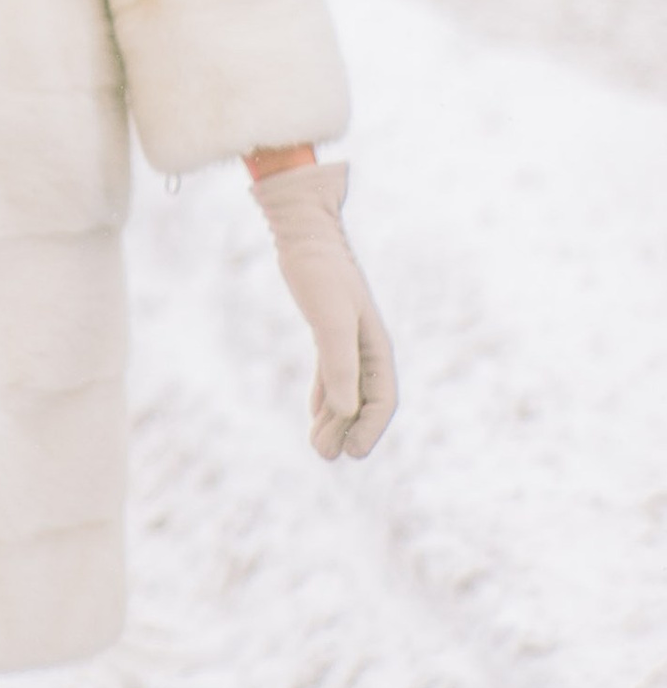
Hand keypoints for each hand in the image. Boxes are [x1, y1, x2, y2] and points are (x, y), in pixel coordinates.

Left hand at [248, 160, 396, 458]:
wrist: (305, 231)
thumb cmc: (320, 271)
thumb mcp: (330, 320)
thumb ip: (338, 365)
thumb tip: (344, 410)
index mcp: (376, 345)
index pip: (382, 398)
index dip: (369, 428)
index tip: (351, 453)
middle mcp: (366, 345)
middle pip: (363, 399)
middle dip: (347, 429)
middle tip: (324, 455)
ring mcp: (347, 337)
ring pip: (346, 388)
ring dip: (334, 418)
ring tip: (317, 447)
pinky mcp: (327, 328)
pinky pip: (332, 372)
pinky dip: (326, 395)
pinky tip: (317, 414)